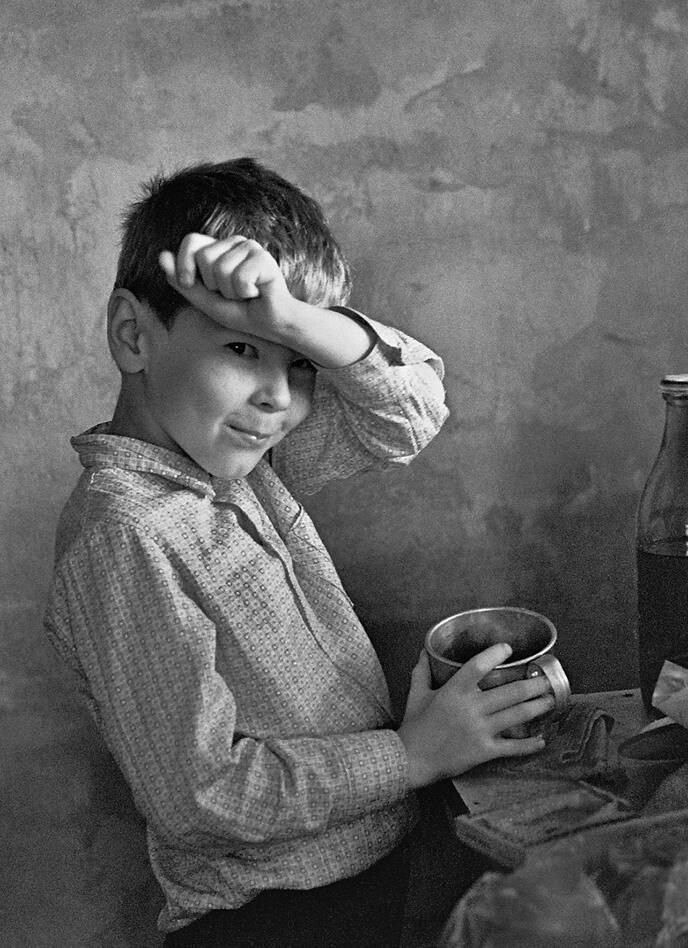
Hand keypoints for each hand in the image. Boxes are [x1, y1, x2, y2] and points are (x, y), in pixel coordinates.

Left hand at [159, 233, 293, 344]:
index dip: (184, 263)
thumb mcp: (204, 300)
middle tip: (232, 294)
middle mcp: (234, 243)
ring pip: (221, 269)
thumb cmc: (240, 312)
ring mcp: (250, 247)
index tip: (188, 284)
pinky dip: (245, 293)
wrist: (270, 324)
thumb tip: (161, 256)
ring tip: (245, 294)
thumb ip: (183, 281)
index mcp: (218, 249)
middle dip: (213, 285)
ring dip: (231, 292)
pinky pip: (239, 277)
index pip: (191, 240)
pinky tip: (257, 292)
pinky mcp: (263, 257)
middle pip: (204, 257)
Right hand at [397, 644, 554, 787]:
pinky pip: (512, 747)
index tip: (508, 649)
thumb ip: (422, 672)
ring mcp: (479, 730)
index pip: (477, 666)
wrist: (411, 759)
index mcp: (454, 691)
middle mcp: (471, 708)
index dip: (494, 655)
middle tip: (546, 679)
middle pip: (510, 692)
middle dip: (532, 684)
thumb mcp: (416, 694)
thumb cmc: (414, 726)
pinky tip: (541, 740)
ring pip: (516, 715)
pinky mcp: (484, 750)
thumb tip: (425, 652)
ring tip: (550, 700)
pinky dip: (529, 744)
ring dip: (537, 707)